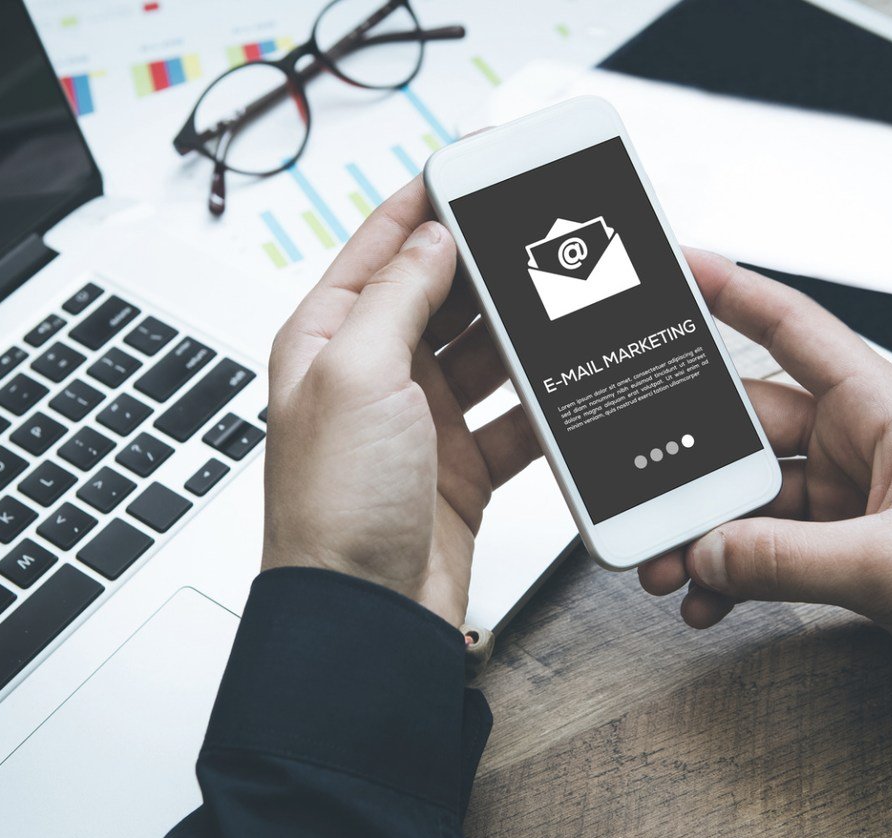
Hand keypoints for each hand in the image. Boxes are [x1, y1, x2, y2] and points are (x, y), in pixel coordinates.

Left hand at [261, 177, 540, 626]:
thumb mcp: (356, 375)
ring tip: (563, 300)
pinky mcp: (461, 464)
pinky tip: (565, 384)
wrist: (363, 618)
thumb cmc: (332, 508)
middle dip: (487, 263)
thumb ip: (397, 297)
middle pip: (440, 293)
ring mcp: (419, 420)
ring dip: (520, 331)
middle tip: (539, 232)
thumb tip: (433, 237)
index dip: (429, 200)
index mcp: (327, 339)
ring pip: (483, 351)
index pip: (382, 245)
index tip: (477, 164)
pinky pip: (512, 415)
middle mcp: (371, 374)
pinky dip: (539, 401)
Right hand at [639, 250, 891, 699]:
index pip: (794, 328)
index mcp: (881, 410)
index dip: (733, 291)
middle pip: (744, 430)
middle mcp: (855, 442)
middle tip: (641, 493)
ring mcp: (842, 494)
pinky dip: (728, 573)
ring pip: (744, 496)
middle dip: (688, 466)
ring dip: (701, 532)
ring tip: (666, 566)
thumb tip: (707, 552)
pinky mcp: (836, 543)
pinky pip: (760, 547)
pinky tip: (707, 598)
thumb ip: (791, 560)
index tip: (677, 270)